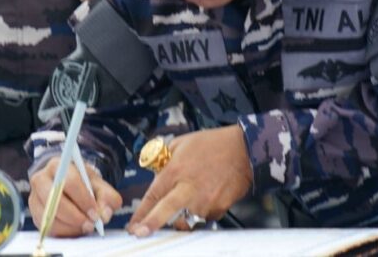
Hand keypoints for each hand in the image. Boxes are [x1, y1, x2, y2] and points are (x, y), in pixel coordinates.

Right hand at [28, 155, 121, 237]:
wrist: (69, 186)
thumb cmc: (84, 184)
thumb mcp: (99, 184)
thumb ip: (108, 197)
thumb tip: (104, 214)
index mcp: (58, 165)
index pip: (69, 181)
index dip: (83, 199)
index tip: (95, 213)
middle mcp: (41, 179)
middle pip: (54, 200)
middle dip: (75, 216)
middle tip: (90, 225)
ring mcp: (34, 197)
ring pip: (49, 217)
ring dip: (70, 227)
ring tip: (84, 227)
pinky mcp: (34, 214)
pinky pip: (47, 228)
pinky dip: (63, 232)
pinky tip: (75, 229)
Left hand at [128, 127, 253, 236]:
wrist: (243, 150)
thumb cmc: (212, 144)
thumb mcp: (180, 143)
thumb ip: (164, 159)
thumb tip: (154, 172)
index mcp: (176, 170)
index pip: (153, 195)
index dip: (141, 212)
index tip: (133, 224)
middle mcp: (188, 188)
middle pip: (165, 211)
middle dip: (151, 224)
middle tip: (139, 234)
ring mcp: (204, 201)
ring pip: (185, 219)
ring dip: (180, 217)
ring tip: (186, 204)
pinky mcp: (218, 208)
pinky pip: (203, 217)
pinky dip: (200, 211)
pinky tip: (205, 197)